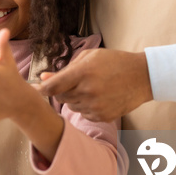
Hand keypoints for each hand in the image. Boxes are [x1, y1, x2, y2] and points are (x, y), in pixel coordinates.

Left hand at [38, 48, 152, 121]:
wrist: (142, 77)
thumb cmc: (114, 62)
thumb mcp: (89, 57)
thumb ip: (65, 69)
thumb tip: (43, 78)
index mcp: (82, 73)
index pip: (52, 87)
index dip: (39, 90)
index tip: (32, 90)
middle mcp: (87, 92)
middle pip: (60, 97)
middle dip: (62, 90)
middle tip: (75, 81)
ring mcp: (95, 106)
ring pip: (71, 106)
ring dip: (74, 98)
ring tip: (91, 87)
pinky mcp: (102, 117)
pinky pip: (83, 114)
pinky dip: (86, 106)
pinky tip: (99, 96)